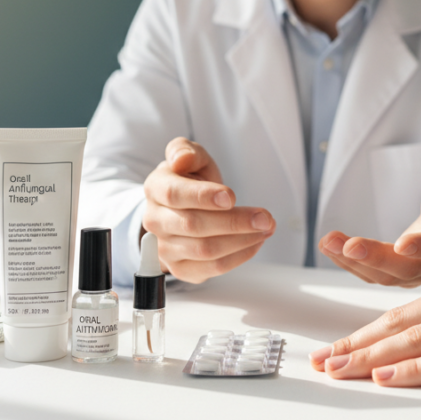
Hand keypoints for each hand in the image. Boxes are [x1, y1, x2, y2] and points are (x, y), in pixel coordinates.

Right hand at [142, 137, 274, 282]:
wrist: (180, 209)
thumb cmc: (188, 180)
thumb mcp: (190, 157)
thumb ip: (184, 151)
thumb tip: (181, 158)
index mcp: (155, 188)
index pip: (174, 195)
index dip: (203, 196)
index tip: (231, 197)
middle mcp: (155, 221)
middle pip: (193, 225)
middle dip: (234, 222)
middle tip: (264, 217)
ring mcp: (165, 248)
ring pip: (205, 250)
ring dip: (242, 240)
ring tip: (265, 228)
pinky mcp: (181, 269)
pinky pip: (212, 268)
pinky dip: (239, 256)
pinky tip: (255, 242)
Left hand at [318, 159, 420, 286]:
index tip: (401, 244)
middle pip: (407, 268)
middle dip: (375, 259)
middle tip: (348, 246)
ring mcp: (419, 272)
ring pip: (386, 276)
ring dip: (354, 263)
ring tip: (327, 242)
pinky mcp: (400, 274)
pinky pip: (374, 275)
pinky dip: (349, 264)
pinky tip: (329, 248)